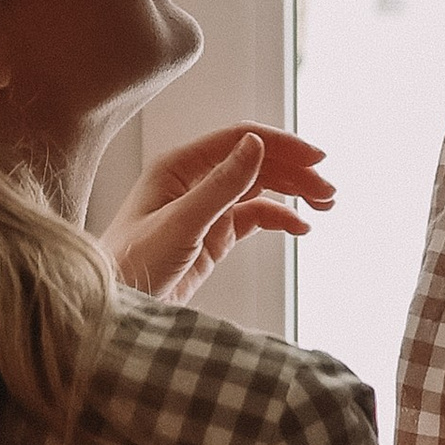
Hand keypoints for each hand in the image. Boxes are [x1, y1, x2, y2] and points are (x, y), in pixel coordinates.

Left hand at [99, 124, 332, 303]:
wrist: (115, 304)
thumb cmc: (132, 263)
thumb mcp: (181, 223)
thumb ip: (221, 185)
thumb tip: (257, 145)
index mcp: (180, 166)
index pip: (240, 140)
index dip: (282, 144)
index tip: (317, 158)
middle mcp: (194, 181)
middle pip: (255, 162)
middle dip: (295, 172)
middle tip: (329, 191)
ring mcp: (205, 208)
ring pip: (258, 188)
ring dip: (292, 192)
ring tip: (326, 204)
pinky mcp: (212, 236)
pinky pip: (253, 217)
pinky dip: (279, 218)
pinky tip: (300, 227)